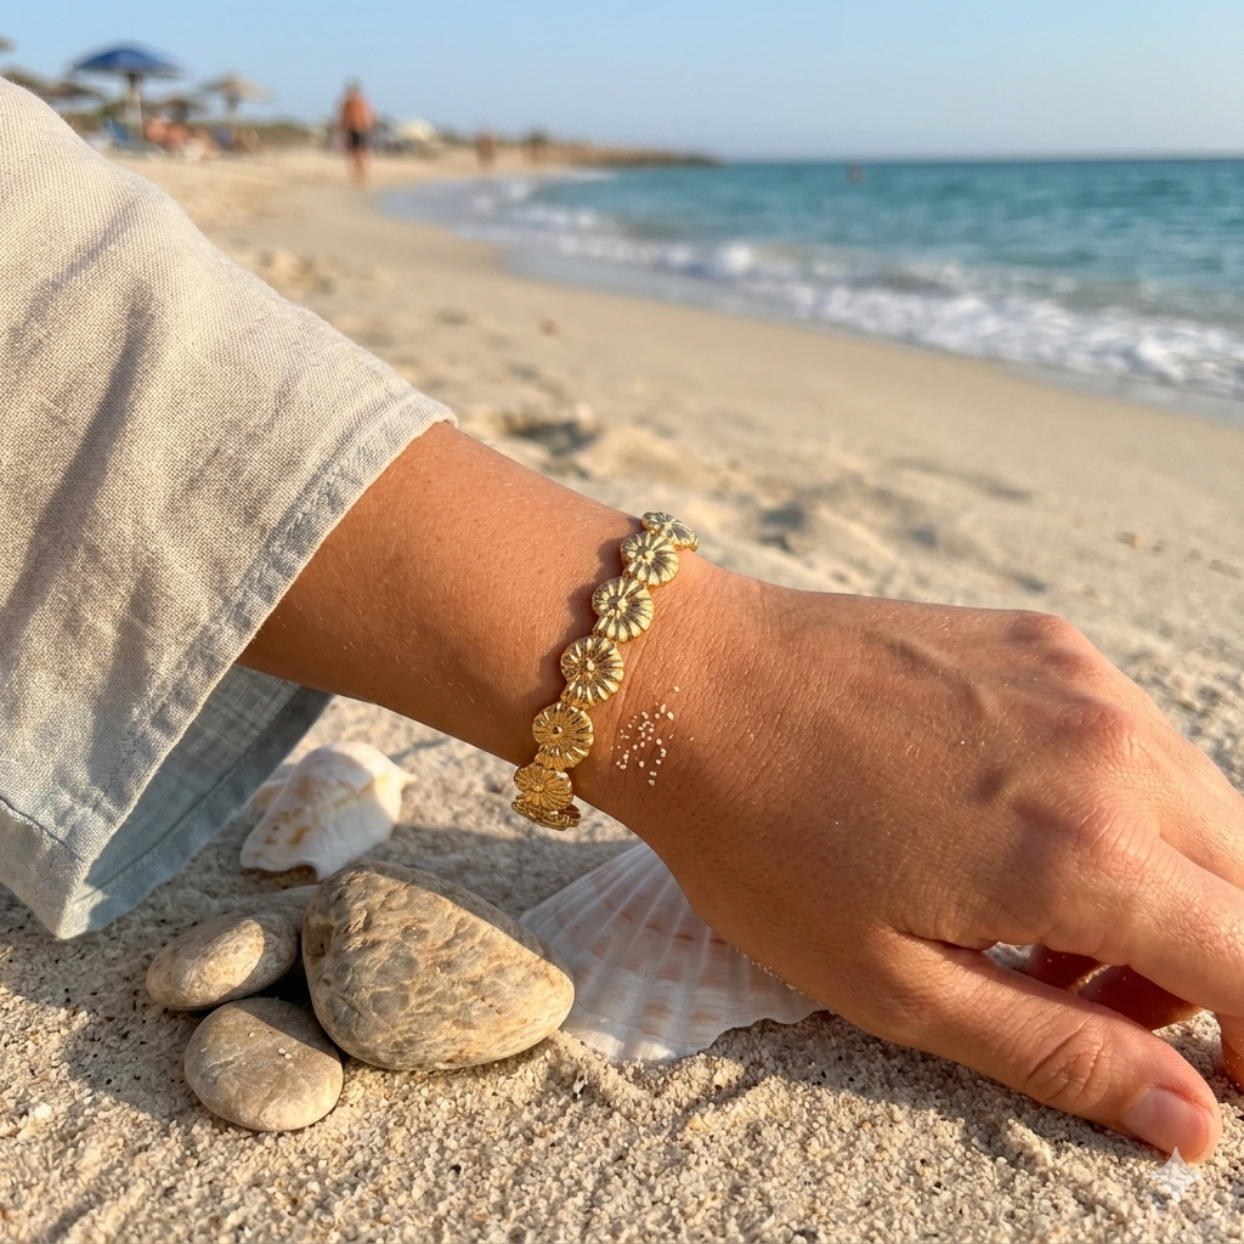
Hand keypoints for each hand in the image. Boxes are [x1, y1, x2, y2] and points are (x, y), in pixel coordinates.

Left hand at [585, 564, 1243, 1159]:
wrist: (694, 682)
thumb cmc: (764, 841)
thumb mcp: (894, 984)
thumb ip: (1058, 1051)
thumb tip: (1189, 1118)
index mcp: (1084, 855)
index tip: (1220, 1074)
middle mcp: (1112, 751)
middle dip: (1213, 964)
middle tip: (1102, 1005)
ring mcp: (1082, 680)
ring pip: (1200, 805)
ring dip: (1166, 885)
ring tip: (1042, 928)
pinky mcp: (1045, 639)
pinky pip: (1133, 738)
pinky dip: (1119, 806)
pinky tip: (1013, 831)